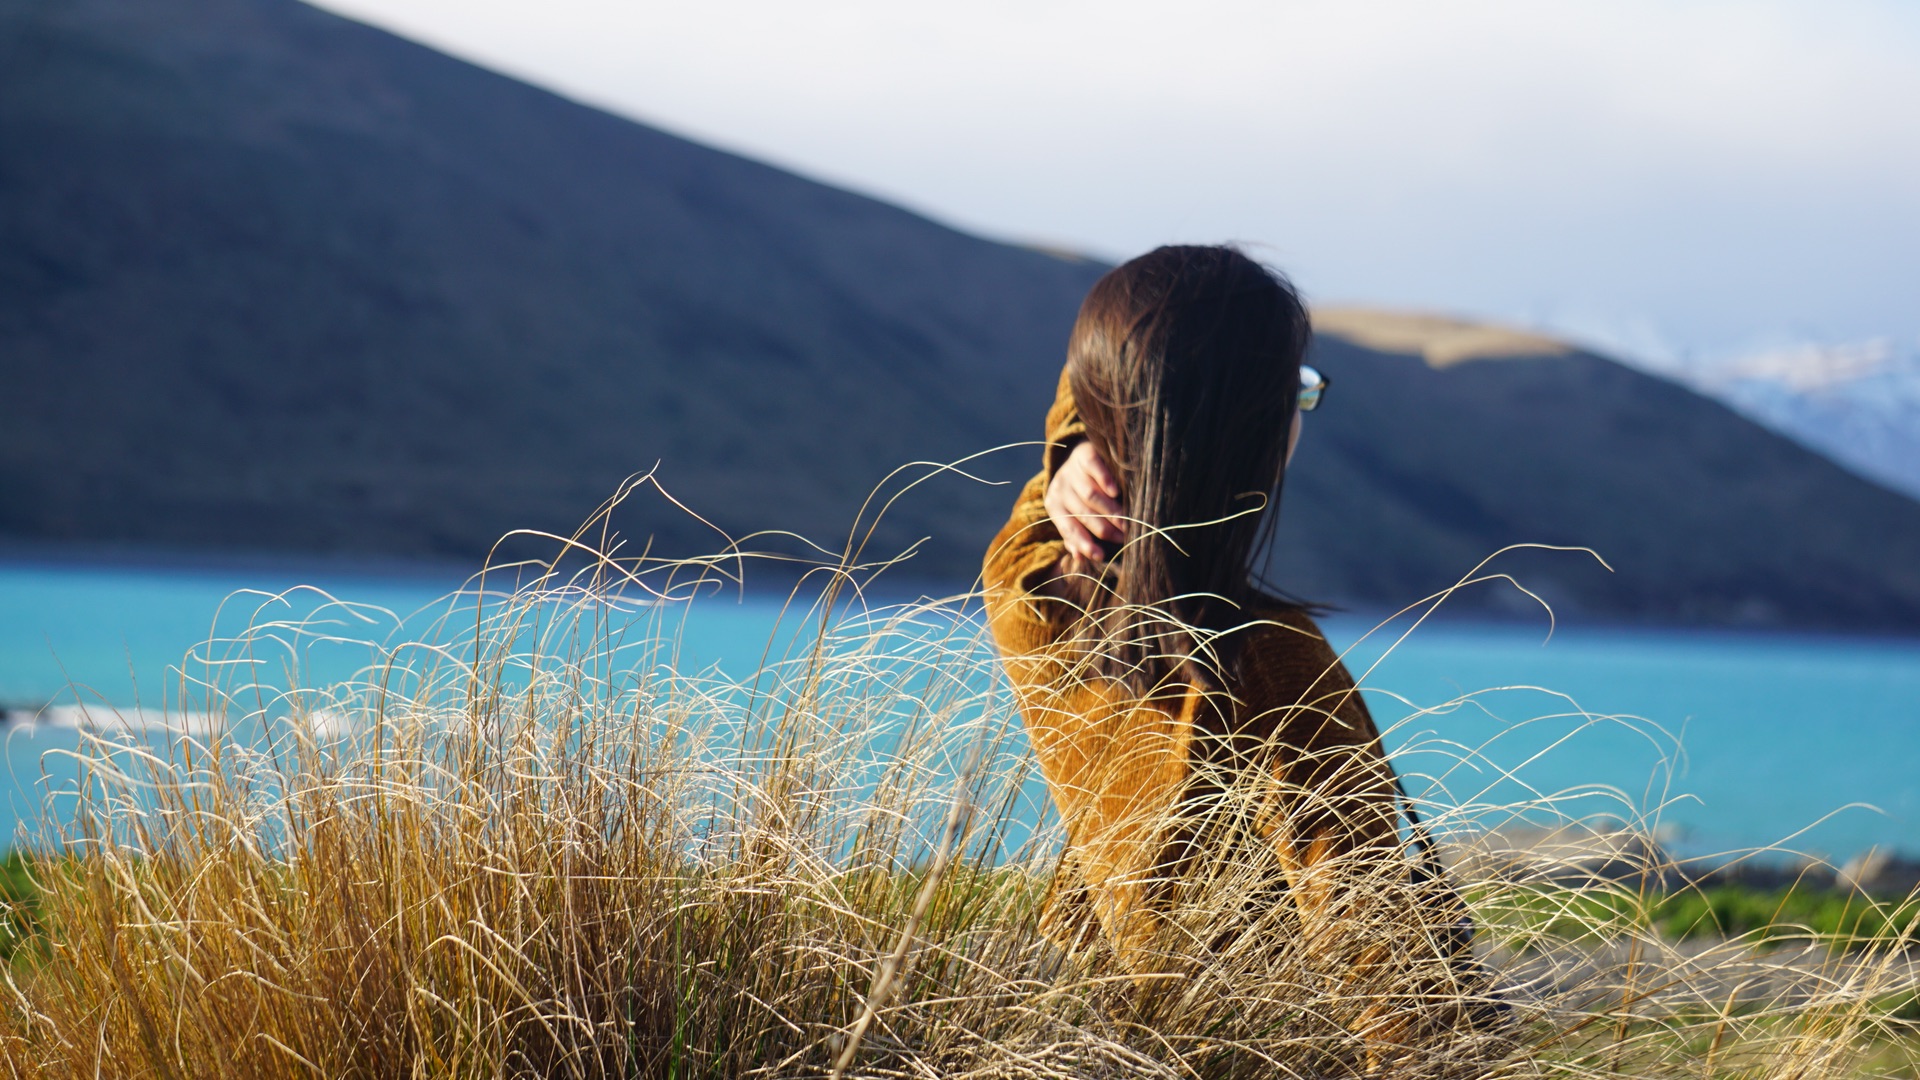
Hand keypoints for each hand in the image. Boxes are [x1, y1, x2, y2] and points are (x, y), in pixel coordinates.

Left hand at [1045, 441, 1124, 562]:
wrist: (1079, 456)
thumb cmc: (1079, 492)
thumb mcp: (1073, 512)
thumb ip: (1076, 534)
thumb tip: (1080, 559)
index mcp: (1054, 506)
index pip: (1069, 528)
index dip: (1084, 543)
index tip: (1100, 556)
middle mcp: (1059, 488)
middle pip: (1082, 513)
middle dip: (1103, 528)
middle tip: (1122, 537)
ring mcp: (1071, 471)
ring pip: (1090, 494)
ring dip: (1109, 510)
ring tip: (1126, 521)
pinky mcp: (1083, 455)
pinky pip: (1092, 468)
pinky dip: (1104, 480)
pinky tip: (1115, 491)